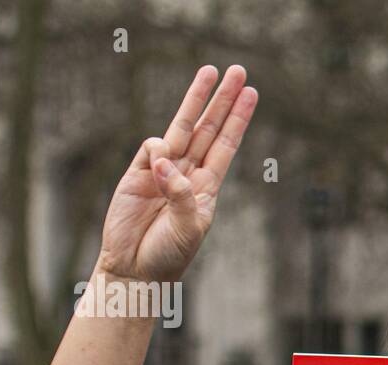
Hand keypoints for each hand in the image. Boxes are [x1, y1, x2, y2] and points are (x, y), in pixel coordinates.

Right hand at [97, 65, 257, 283]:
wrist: (135, 270)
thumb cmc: (169, 255)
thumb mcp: (189, 228)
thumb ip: (183, 195)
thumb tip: (167, 160)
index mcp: (207, 188)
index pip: (226, 145)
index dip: (238, 119)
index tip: (252, 95)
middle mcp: (187, 174)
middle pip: (208, 128)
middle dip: (222, 100)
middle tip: (239, 71)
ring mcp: (162, 171)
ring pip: (182, 127)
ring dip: (196, 100)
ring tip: (210, 72)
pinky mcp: (137, 173)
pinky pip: (152, 148)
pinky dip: (159, 149)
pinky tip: (160, 164)